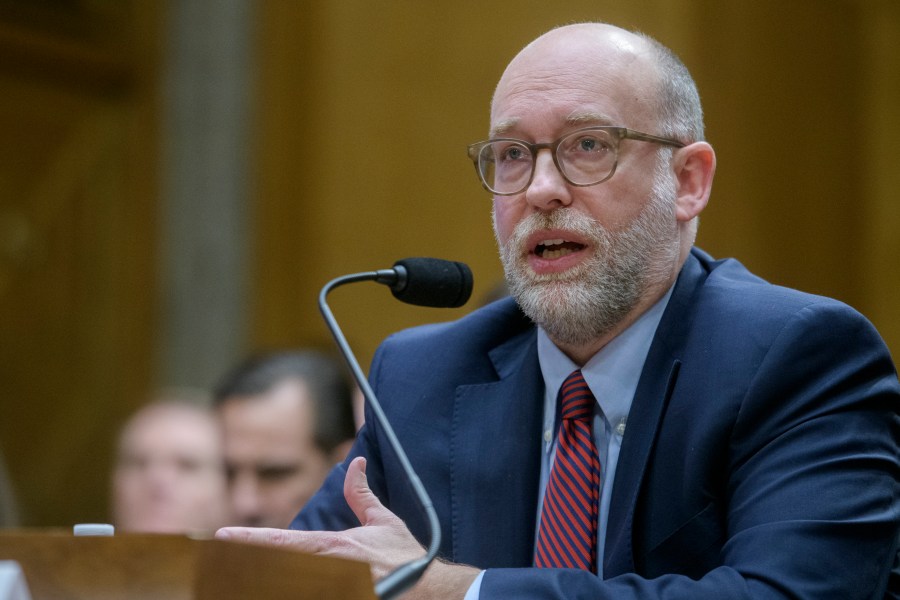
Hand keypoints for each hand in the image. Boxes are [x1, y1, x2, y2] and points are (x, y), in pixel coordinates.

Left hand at [215, 456, 478, 598]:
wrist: (429, 587)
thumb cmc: (406, 555)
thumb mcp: (383, 521)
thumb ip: (362, 495)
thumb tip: (356, 463)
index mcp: (335, 546)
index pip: (284, 541)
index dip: (251, 538)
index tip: (222, 535)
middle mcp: (330, 567)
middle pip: (278, 568)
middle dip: (249, 567)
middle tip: (217, 564)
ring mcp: (337, 586)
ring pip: (291, 585)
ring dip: (270, 581)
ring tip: (234, 580)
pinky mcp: (345, 595)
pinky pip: (311, 592)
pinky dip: (296, 587)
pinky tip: (272, 585)